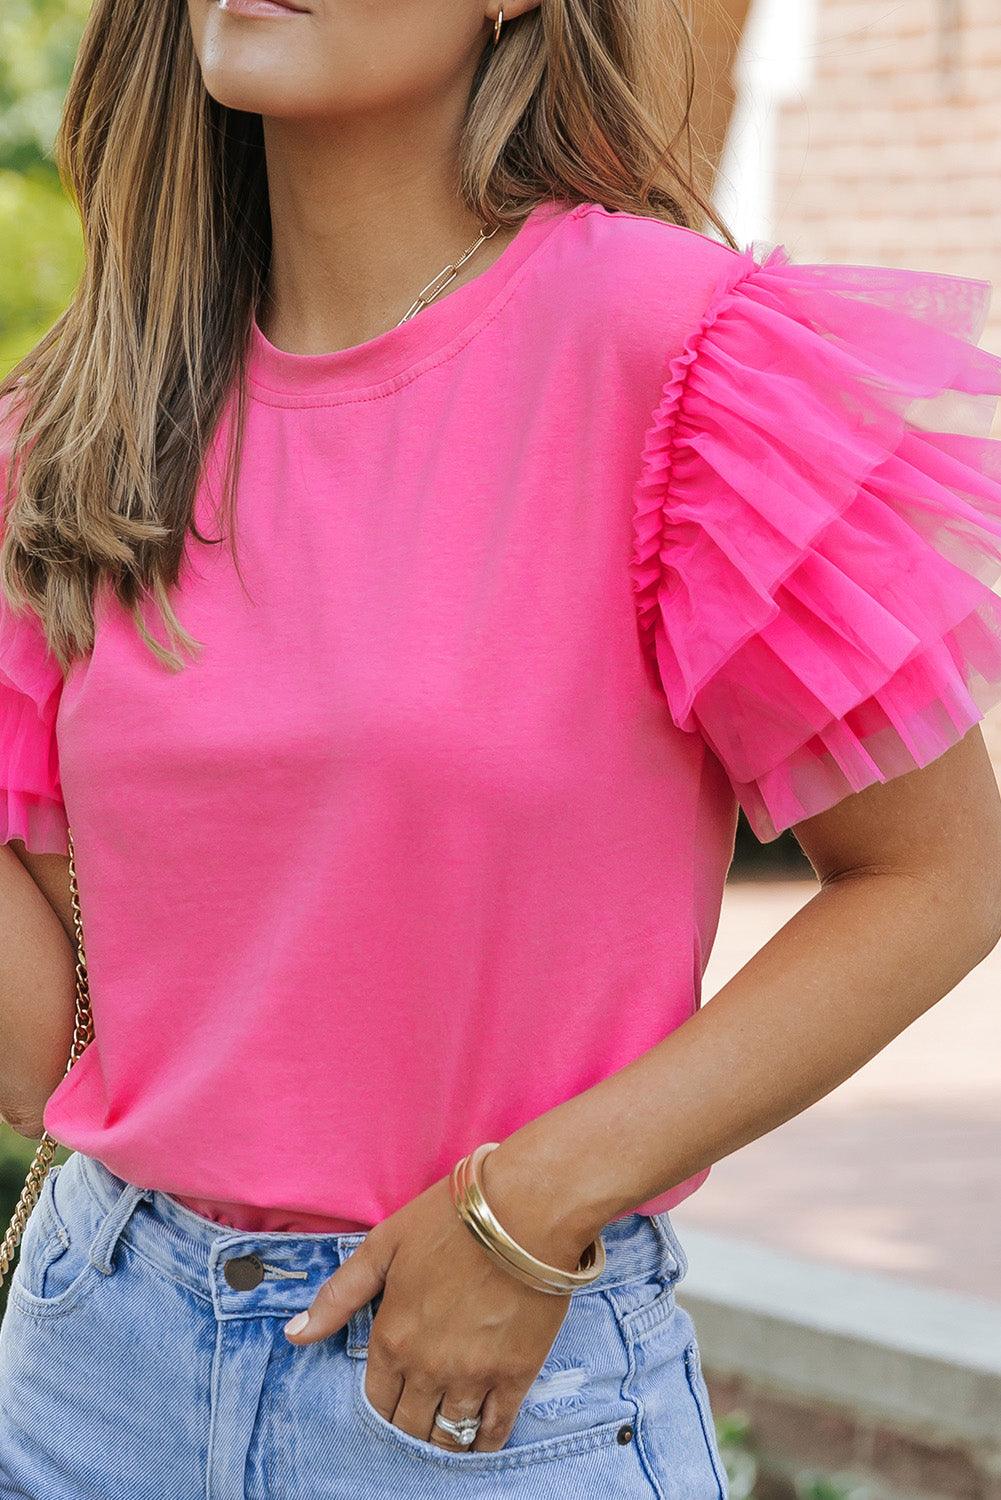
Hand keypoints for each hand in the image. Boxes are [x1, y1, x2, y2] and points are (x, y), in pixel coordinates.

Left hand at [282, 1150, 596, 1453]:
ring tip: (445, 1430)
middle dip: (410, 1424)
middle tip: (418, 1414)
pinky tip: (479, 1438)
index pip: (376, 1401)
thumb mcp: (384, 1245)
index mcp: (392, 1338)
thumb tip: (294, 1335)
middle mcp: (427, 1368)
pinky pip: (495, 1429)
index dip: (383, 1403)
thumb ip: (338, 1295)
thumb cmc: (450, 1219)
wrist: (525, 1209)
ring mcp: (473, 1376)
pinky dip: (483, 1442)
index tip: (392, 1397)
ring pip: (449, 1436)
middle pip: (410, 1425)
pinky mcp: (516, 1374)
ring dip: (443, 1439)